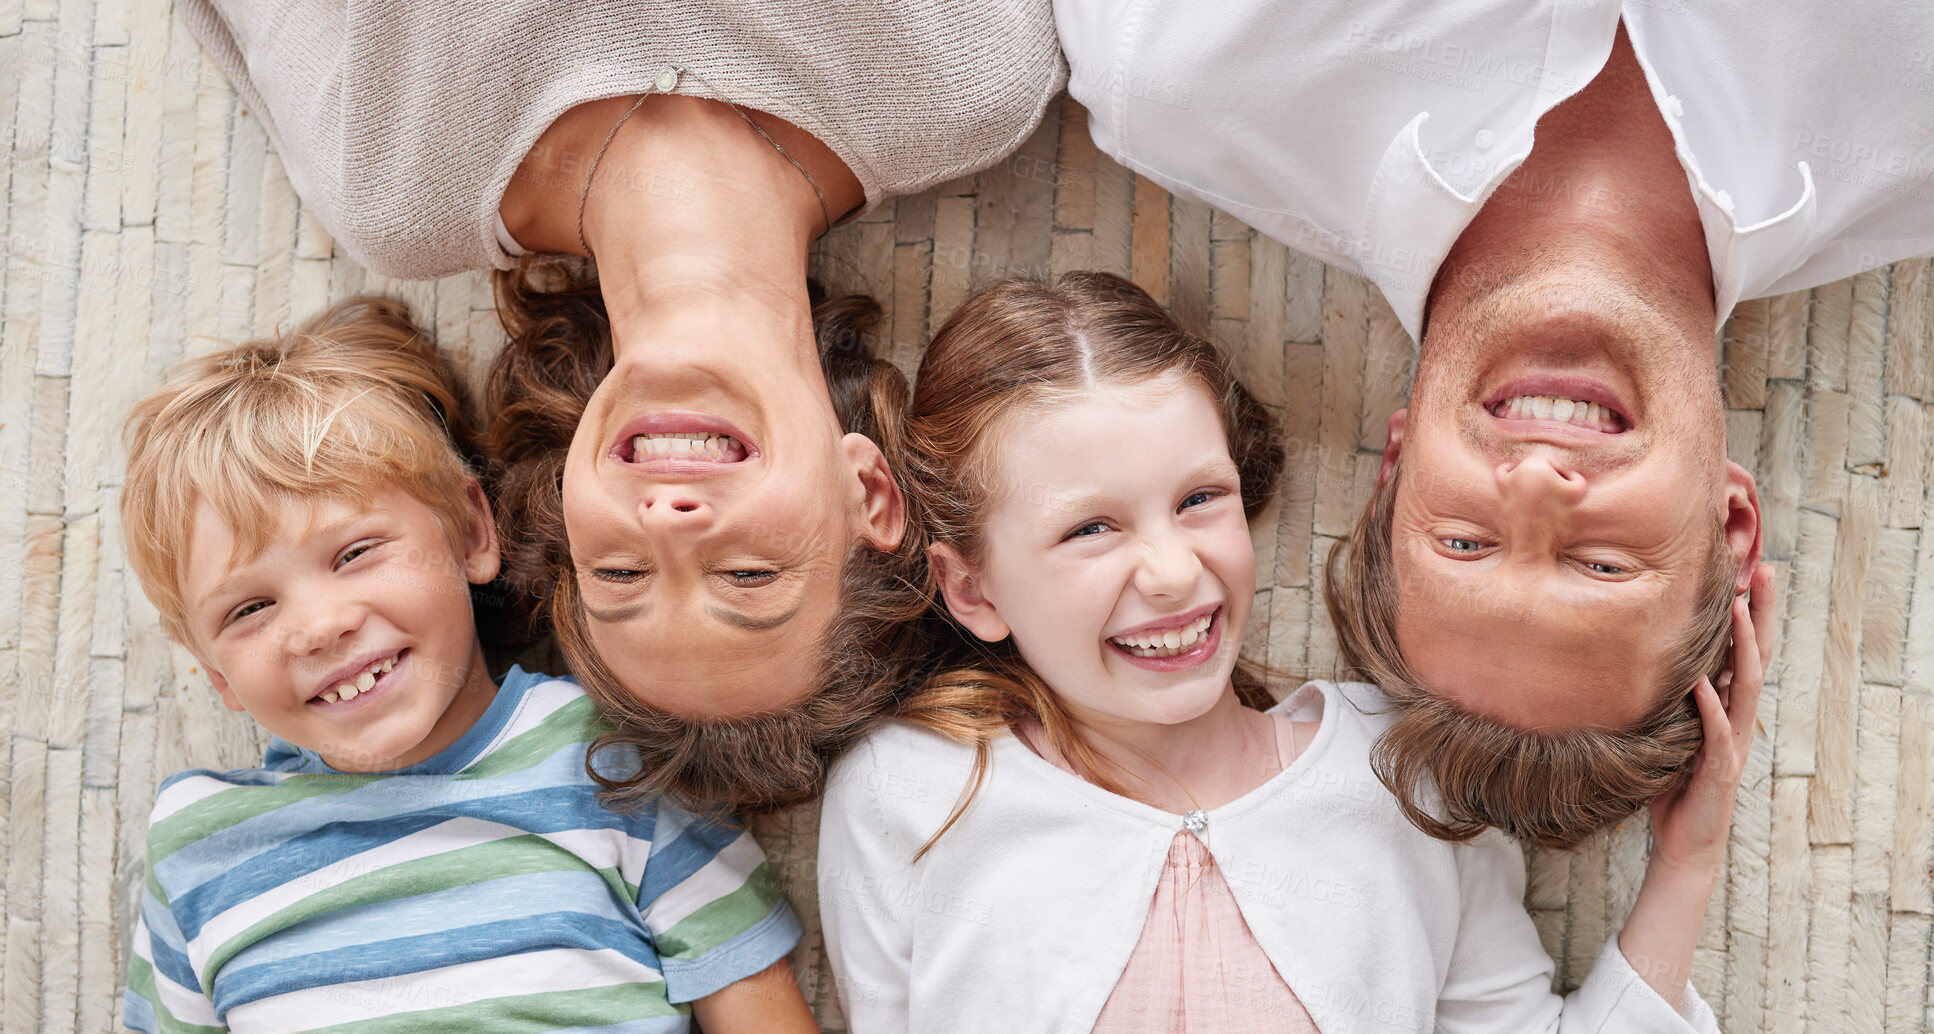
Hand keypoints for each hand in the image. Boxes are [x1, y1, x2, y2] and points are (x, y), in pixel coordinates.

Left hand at [1647, 561, 1774, 873]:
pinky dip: (1710, 706)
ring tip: (1739, 609)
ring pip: (1745, 687)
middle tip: (1765, 570)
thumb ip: (1671, 700)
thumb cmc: (1676, 787)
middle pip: (1758, 657)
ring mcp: (1732, 743)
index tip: (1748, 570)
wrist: (1686, 843)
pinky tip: (1702, 682)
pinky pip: (1716, 732)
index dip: (1751, 613)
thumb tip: (1647, 660)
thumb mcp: (1672, 732)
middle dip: (1761, 613)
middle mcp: (1737, 720)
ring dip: (1742, 647)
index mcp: (1728, 709)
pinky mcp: (1718, 769)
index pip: (1745, 652)